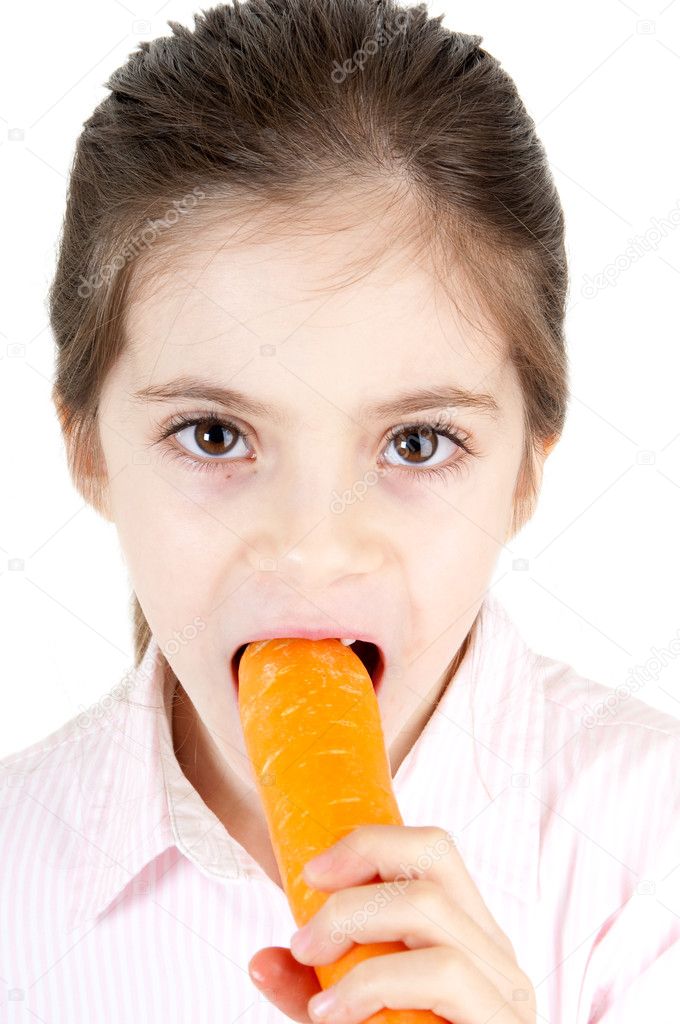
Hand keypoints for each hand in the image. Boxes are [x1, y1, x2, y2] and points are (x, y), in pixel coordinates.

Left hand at [248, 824, 535, 1022]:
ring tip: (310, 966)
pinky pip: (443, 972)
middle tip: (304, 928)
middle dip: (356, 871)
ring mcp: (503, 987)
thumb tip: (261, 958)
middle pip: (435, 856)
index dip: (369, 842)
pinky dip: (374, 982)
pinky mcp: (499, 1023)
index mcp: (466, 934)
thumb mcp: (350, 1022)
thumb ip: (312, 993)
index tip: (309, 872)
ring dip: (353, 922)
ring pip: (431, 908)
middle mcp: (493, 950)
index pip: (431, 850)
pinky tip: (334, 1015)